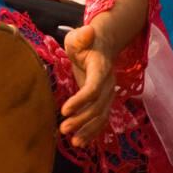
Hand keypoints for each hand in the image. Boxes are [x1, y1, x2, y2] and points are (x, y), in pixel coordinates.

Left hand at [60, 24, 115, 147]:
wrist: (101, 46)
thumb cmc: (85, 41)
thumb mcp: (79, 37)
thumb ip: (82, 37)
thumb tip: (88, 30)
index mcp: (101, 69)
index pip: (94, 88)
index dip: (81, 100)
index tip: (64, 110)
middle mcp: (109, 85)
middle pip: (98, 106)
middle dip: (82, 120)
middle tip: (63, 129)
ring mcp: (108, 94)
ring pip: (101, 116)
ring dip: (88, 130)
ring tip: (73, 142)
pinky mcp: (103, 101)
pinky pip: (101, 120)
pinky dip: (92, 132)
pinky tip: (81, 142)